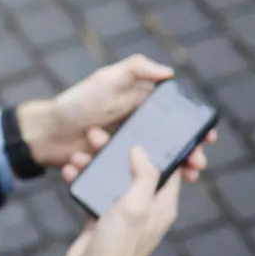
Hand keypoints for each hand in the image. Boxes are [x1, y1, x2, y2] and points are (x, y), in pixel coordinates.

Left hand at [17, 54, 215, 181]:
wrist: (46, 134)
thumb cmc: (75, 103)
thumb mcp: (105, 79)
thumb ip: (135, 69)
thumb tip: (169, 73)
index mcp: (141, 105)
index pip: (177, 117)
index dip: (195, 127)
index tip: (208, 139)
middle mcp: (138, 128)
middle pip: (173, 143)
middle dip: (189, 154)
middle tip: (197, 166)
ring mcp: (128, 149)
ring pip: (159, 162)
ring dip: (173, 171)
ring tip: (179, 178)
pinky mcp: (116, 168)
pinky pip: (134, 176)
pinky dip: (144, 182)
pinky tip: (146, 186)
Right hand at [61, 147, 179, 255]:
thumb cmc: (117, 247)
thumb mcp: (136, 206)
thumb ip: (143, 176)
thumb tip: (142, 151)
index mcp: (161, 206)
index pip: (168, 170)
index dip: (158, 149)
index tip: (144, 129)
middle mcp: (144, 209)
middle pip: (132, 170)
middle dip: (116, 152)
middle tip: (98, 136)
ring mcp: (120, 215)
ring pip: (109, 179)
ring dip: (94, 166)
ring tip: (78, 154)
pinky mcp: (99, 221)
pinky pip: (92, 193)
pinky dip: (82, 181)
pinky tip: (70, 172)